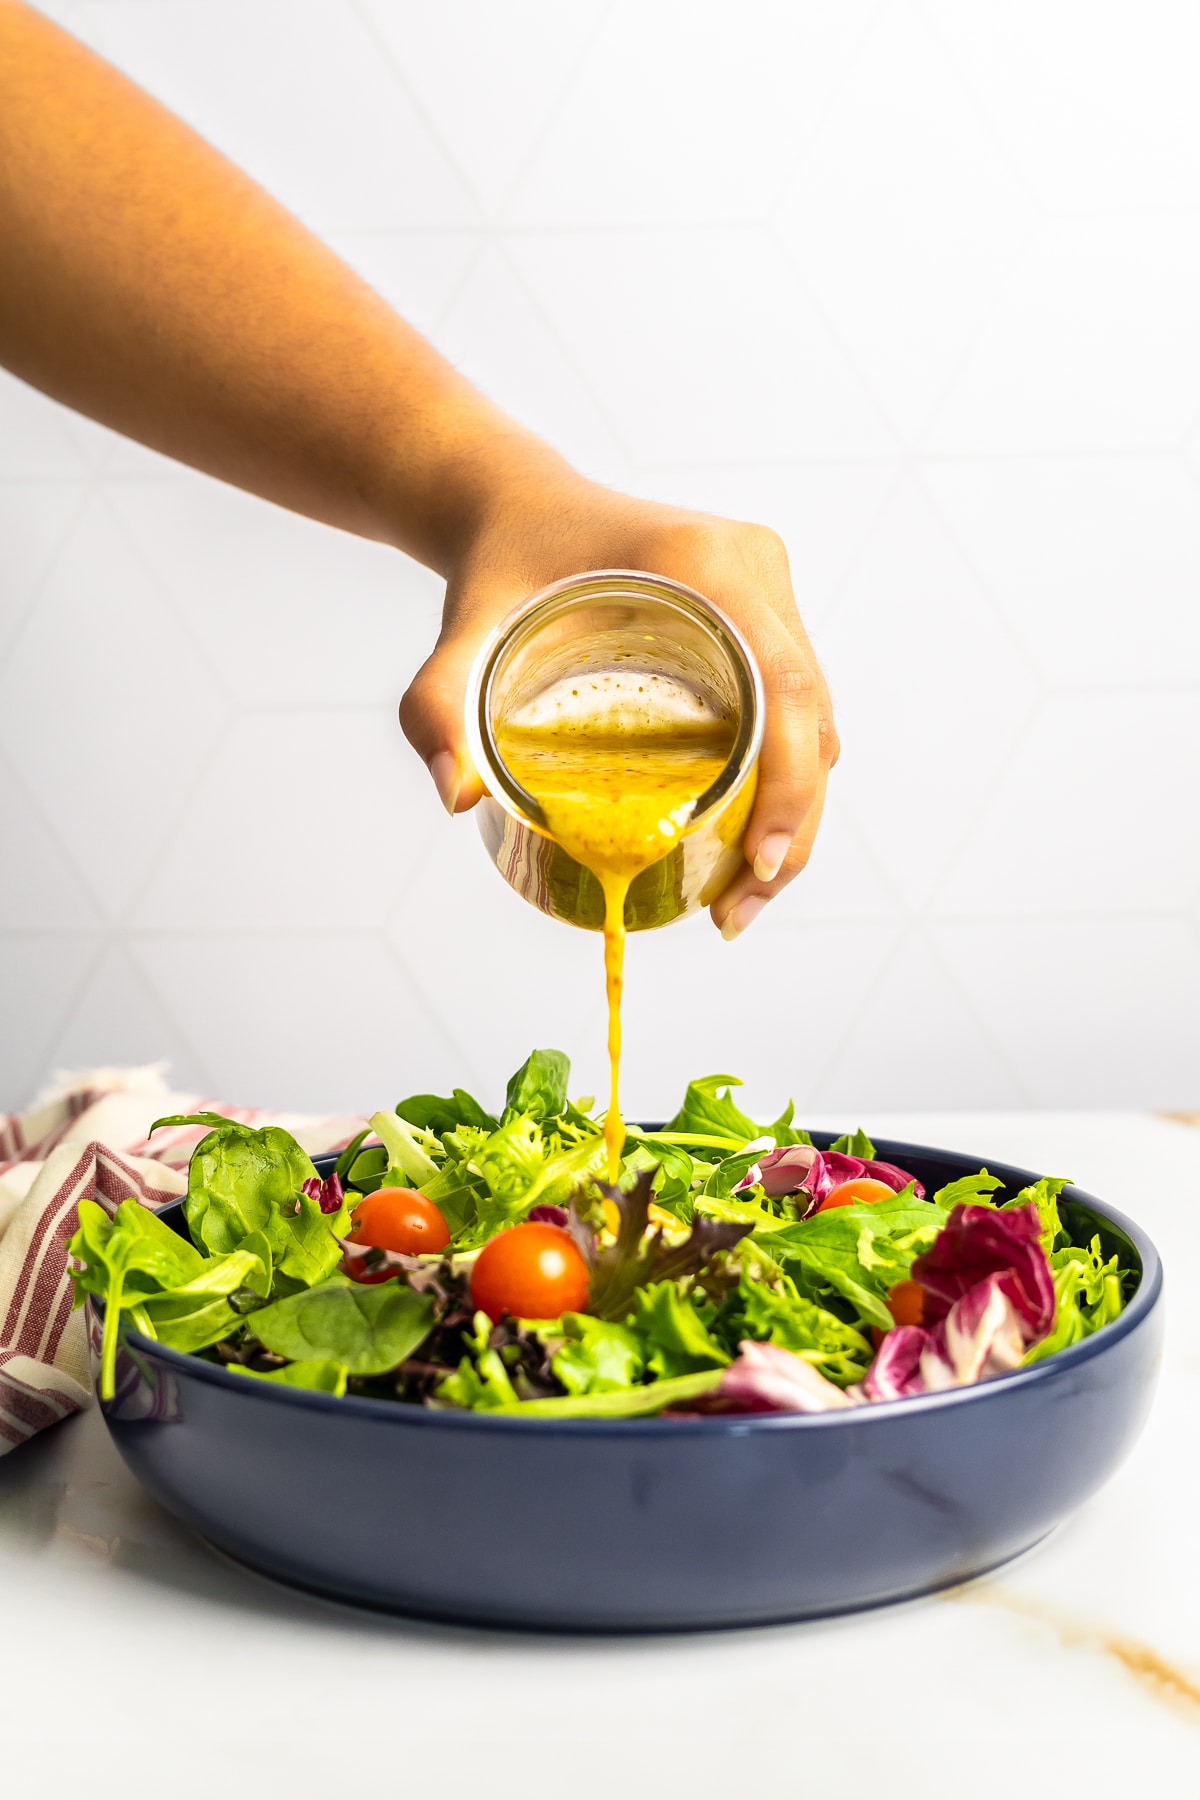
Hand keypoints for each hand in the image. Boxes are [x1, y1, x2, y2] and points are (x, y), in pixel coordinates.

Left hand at [399, 457, 837, 935]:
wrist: (516, 502)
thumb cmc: (495, 563)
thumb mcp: (462, 634)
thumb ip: (438, 706)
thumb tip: (454, 798)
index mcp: (706, 563)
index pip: (784, 687)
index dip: (790, 785)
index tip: (756, 865)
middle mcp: (754, 569)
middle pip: (812, 716)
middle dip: (793, 826)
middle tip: (736, 910)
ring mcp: (768, 587)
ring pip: (813, 718)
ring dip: (796, 811)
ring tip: (740, 895)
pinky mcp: (764, 608)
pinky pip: (795, 703)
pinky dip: (784, 776)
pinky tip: (747, 840)